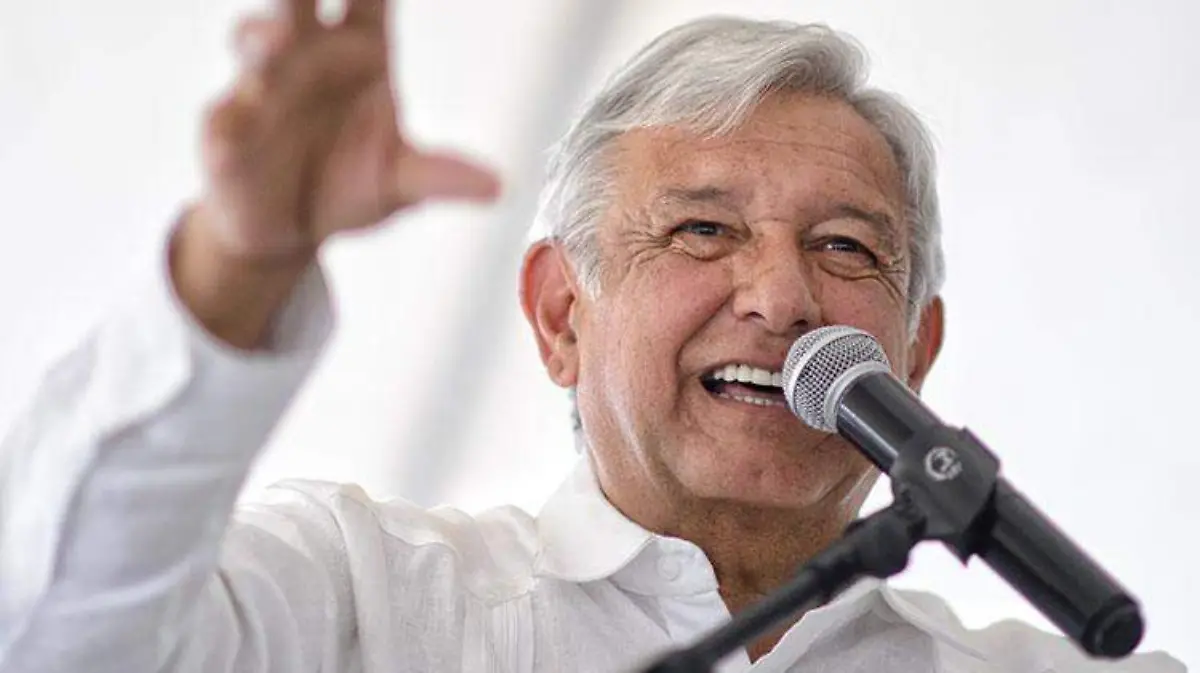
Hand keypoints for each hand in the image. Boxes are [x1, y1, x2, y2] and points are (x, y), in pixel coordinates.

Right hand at [174, 0, 498, 347]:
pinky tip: (233, 130)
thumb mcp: (402, 181)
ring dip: (262, 37)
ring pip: (255, 45)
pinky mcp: (227, 133)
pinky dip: (229, 120)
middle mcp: (308, 56)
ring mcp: (263, 88)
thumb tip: (496, 186)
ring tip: (277, 40)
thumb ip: (441, 176)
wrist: (291, 230)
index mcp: (360, 52)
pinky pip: (225, 120)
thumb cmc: (348, 184)